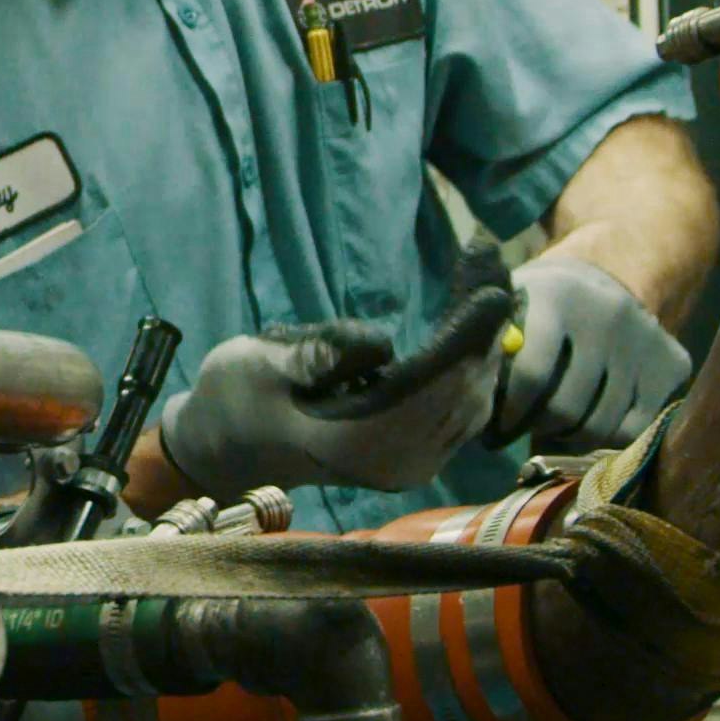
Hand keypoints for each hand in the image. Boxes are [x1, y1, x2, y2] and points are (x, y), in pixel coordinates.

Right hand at [156, 271, 517, 495]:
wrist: (227, 447)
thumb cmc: (235, 398)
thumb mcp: (256, 365)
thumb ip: (315, 355)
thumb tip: (380, 345)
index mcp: (359, 443)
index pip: (431, 384)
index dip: (466, 334)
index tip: (492, 287)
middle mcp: (396, 463)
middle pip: (463, 387)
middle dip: (483, 322)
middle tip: (491, 255)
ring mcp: (410, 465)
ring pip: (472, 396)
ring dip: (483, 337)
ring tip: (488, 272)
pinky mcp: (416, 455)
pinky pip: (462, 406)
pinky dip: (473, 360)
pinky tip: (475, 318)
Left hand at [495, 253, 693, 450]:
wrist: (611, 274)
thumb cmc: (540, 304)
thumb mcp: (507, 302)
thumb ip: (483, 337)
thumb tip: (461, 396)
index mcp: (556, 294)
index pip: (531, 373)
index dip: (508, 412)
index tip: (494, 428)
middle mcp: (607, 314)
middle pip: (565, 408)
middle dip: (536, 428)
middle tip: (521, 431)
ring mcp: (645, 340)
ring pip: (599, 426)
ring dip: (568, 438)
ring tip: (551, 428)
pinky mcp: (672, 364)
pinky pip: (633, 430)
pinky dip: (605, 439)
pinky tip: (587, 423)